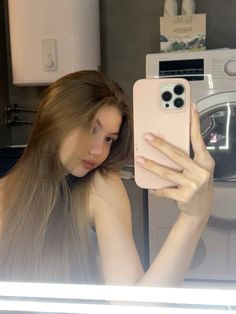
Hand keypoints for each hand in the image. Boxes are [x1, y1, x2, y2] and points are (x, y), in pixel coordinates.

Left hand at [136, 103, 214, 226]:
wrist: (200, 210)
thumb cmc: (197, 185)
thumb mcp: (198, 169)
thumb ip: (189, 157)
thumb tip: (168, 143)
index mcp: (205, 162)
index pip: (198, 139)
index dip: (194, 123)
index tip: (190, 108)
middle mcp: (201, 172)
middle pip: (177, 155)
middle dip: (160, 145)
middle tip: (147, 137)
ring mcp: (194, 185)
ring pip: (167, 173)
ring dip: (151, 166)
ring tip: (140, 160)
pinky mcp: (185, 196)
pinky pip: (165, 190)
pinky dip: (157, 189)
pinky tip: (151, 187)